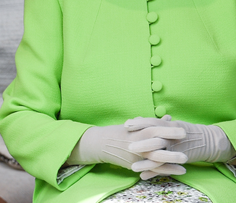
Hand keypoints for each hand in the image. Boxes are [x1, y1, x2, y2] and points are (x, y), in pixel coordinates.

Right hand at [67, 117, 186, 176]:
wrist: (101, 144)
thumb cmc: (119, 132)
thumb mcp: (134, 125)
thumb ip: (151, 122)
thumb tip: (168, 118)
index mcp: (135, 131)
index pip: (153, 129)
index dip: (167, 129)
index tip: (181, 128)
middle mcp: (136, 143)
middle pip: (155, 142)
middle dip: (171, 142)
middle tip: (186, 140)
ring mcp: (135, 155)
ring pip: (155, 158)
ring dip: (171, 159)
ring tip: (186, 159)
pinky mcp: (135, 165)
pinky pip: (153, 169)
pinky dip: (167, 170)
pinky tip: (180, 170)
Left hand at [126, 116, 235, 178]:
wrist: (204, 140)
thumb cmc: (183, 130)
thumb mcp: (169, 123)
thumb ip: (153, 123)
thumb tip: (137, 119)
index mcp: (167, 125)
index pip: (151, 122)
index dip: (138, 123)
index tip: (126, 125)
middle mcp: (170, 136)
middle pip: (154, 139)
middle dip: (141, 143)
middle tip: (128, 146)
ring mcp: (174, 149)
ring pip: (158, 156)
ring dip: (145, 163)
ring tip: (133, 167)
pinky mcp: (178, 159)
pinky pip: (165, 167)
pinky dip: (154, 172)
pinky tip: (143, 176)